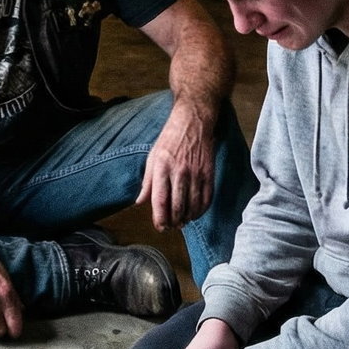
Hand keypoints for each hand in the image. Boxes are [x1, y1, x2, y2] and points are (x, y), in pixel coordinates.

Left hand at [138, 101, 216, 230]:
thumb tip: (139, 203)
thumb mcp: (152, 157)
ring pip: (193, 205)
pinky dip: (201, 210)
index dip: (160, 218)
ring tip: (182, 221)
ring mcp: (196, 173)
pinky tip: (195, 213)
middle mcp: (179, 172)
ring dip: (187, 218)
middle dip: (174, 222)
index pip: (160, 200)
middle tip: (171, 226)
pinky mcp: (209, 173)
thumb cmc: (170, 139)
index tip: (160, 227)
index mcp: (161, 167)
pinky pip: (207, 198)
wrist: (193, 122)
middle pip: (177, 206)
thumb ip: (147, 182)